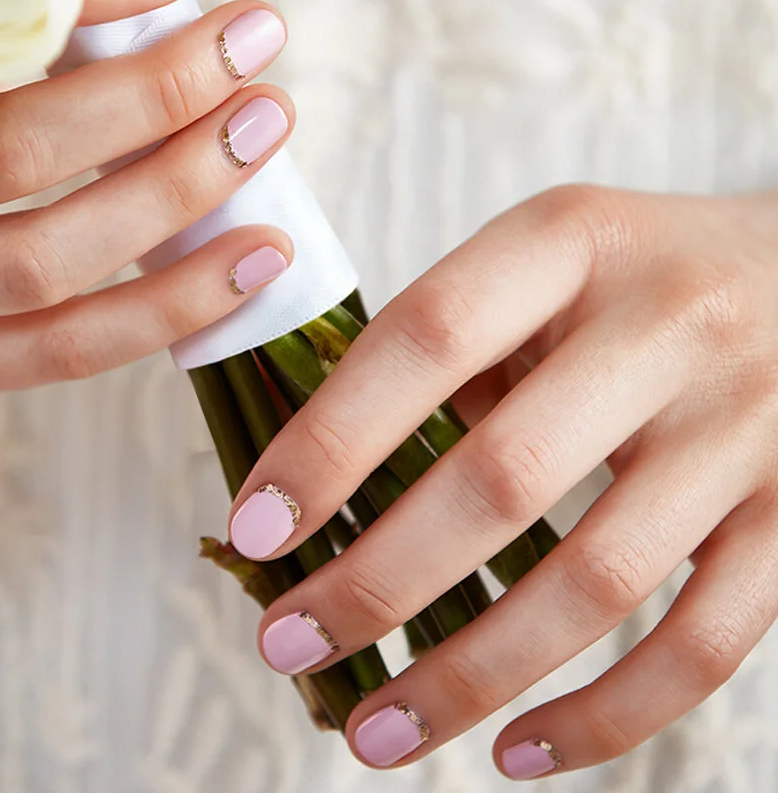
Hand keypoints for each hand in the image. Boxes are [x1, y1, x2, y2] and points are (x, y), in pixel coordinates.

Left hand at [227, 185, 777, 777]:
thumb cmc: (636, 271)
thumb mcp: (544, 258)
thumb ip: (449, 342)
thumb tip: (321, 469)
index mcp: (570, 240)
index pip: (425, 337)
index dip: (330, 439)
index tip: (254, 529)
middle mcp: (666, 325)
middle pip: (505, 477)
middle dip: (378, 580)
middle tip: (287, 645)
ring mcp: (744, 425)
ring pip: (598, 581)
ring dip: (471, 673)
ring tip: (374, 734)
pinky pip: (706, 642)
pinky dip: (606, 715)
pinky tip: (516, 750)